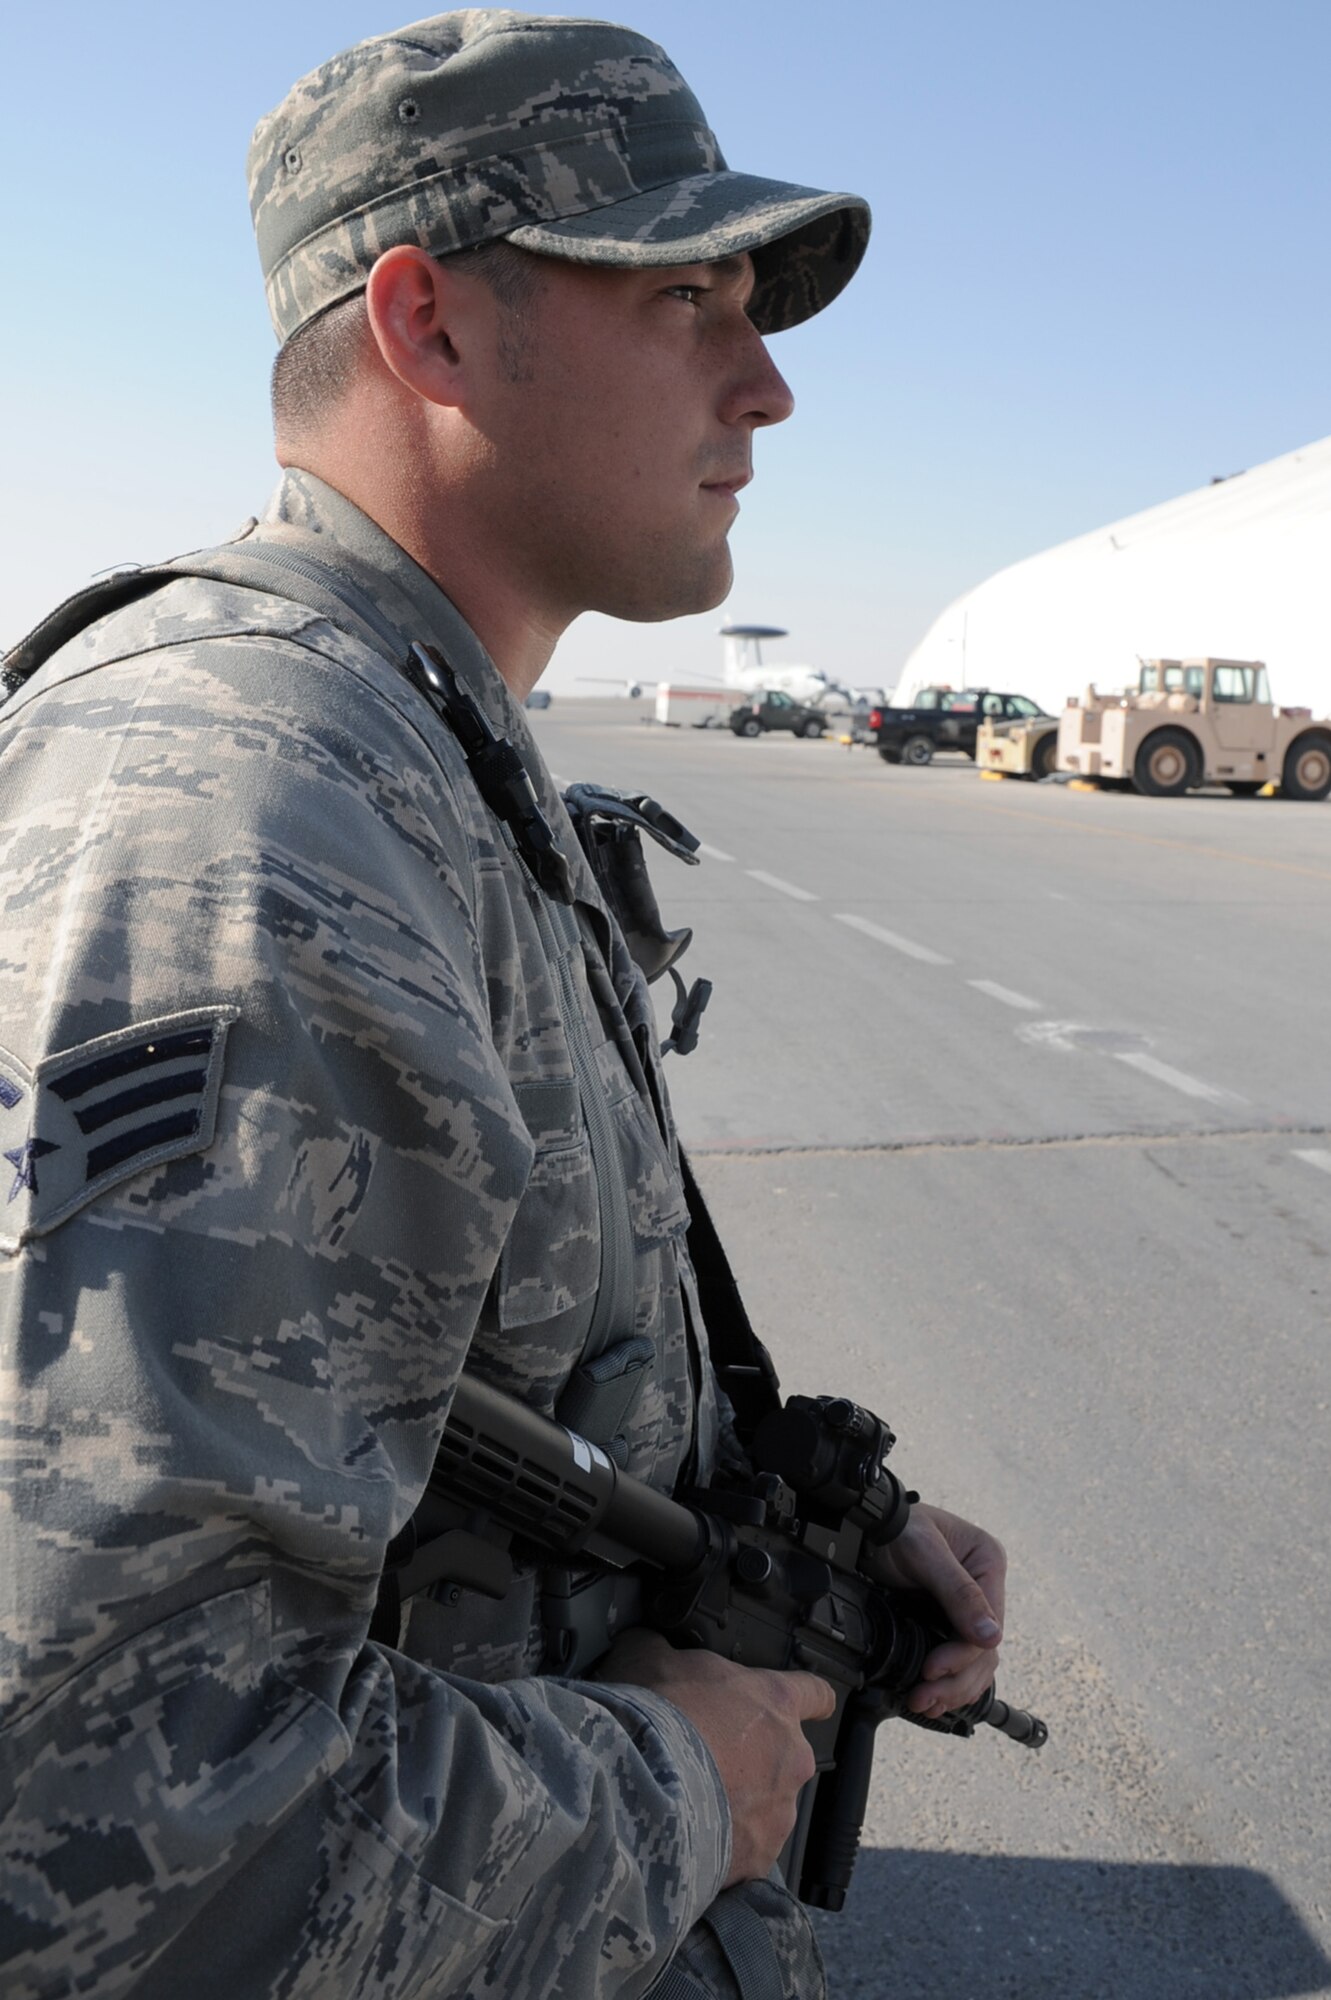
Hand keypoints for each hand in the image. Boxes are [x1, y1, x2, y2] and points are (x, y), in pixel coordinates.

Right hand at [596, 1629, 835, 1886]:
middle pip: (783, 1756)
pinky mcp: (758, 1857)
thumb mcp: (650, 1655)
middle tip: (705, 1758)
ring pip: (765, 1807)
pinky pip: (745, 1850)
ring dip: (736, 1805)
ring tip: (689, 1803)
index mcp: (773, 1701)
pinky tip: (688, 1837)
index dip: (811, 1699)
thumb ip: (664, 1649)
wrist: (640, 1790)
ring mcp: (779, 1812)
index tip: (812, 1705)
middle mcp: (789, 1756)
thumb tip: (651, 1646)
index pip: (815, 1693)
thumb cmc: (654, 1718)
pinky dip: (722, 1847)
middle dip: (750, 1759)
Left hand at [868, 1504, 1006, 1717]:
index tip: (932, 1670)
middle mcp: (985, 1588)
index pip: (989, 1624)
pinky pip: (960, 1660)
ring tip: (923, 1703)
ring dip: (953, 1689)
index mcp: (989, 1563)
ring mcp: (969, 1607)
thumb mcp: (926, 1553)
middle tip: (924, 1698)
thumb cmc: (898, 1528)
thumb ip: (958, 1592)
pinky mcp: (950, 1621)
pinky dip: (948, 1682)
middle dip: (955, 1680)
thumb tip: (991, 1637)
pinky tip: (933, 1699)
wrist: (869, 1526)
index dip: (962, 1655)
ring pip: (975, 1662)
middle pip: (984, 1650)